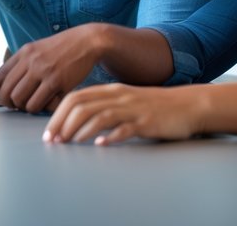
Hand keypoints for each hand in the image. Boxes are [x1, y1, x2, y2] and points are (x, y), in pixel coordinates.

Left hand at [0, 24, 103, 112]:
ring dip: (25, 107)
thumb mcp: (37, 51)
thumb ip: (22, 65)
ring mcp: (43, 71)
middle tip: (17, 105)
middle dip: (9, 103)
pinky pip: (40, 104)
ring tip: (34, 102)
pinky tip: (47, 103)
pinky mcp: (57, 81)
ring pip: (21, 101)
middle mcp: (30, 61)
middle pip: (7, 92)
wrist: (87, 42)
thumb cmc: (61, 50)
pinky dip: (40, 108)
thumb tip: (4, 84)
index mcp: (22, 53)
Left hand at [44, 84, 205, 144]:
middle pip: (82, 105)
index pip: (75, 97)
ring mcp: (133, 109)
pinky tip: (100, 144)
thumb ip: (102, 106)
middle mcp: (118, 97)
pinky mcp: (147, 122)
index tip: (49, 132)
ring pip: (100, 115)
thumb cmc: (153, 105)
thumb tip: (74, 120)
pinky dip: (111, 136)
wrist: (187, 105)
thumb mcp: (124, 100)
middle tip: (53, 141)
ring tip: (70, 142)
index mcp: (110, 90)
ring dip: (81, 130)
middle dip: (63, 123)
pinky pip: (126, 128)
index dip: (57, 114)